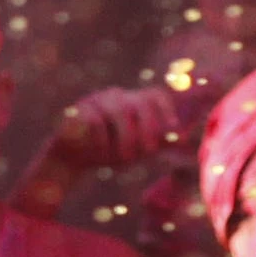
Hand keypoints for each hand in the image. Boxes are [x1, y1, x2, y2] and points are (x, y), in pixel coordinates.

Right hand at [53, 86, 192, 168]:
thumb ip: (158, 142)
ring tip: (123, 160)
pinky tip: (101, 156)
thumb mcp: (138, 149)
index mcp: (132, 101)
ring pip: (120, 111)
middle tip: (148, 152)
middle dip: (148, 129)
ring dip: (126, 139)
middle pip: (140, 102)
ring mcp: (95, 100)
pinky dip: (102, 142)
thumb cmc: (108, 152)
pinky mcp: (77, 111)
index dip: (166, 112)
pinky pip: (96, 122)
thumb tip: (184, 139)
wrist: (71, 160)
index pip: (154, 95)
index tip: (173, 132)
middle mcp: (115, 96)